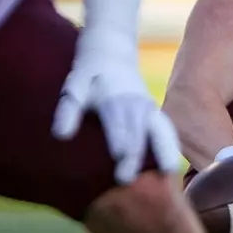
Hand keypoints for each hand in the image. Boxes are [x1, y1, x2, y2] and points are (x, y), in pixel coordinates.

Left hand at [51, 34, 180, 185]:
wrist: (111, 52)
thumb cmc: (89, 75)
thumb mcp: (74, 88)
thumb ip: (68, 111)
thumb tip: (60, 136)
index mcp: (114, 98)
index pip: (118, 123)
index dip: (119, 140)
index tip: (118, 157)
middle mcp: (135, 104)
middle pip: (137, 132)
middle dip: (133, 156)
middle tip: (125, 180)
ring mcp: (148, 108)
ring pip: (160, 130)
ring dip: (164, 150)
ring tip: (168, 172)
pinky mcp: (154, 113)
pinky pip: (166, 130)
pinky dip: (170, 145)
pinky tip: (171, 166)